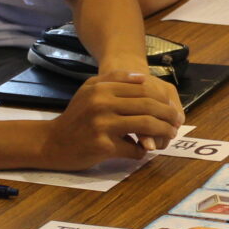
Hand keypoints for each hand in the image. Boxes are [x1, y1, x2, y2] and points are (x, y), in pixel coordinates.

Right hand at [42, 71, 183, 167]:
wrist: (52, 142)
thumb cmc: (75, 116)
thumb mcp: (89, 90)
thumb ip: (113, 79)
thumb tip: (142, 78)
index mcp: (101, 88)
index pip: (142, 89)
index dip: (162, 99)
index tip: (171, 107)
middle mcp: (102, 103)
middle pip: (147, 106)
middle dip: (167, 115)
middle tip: (176, 122)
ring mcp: (102, 125)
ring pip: (145, 125)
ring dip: (162, 131)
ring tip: (169, 135)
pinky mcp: (103, 146)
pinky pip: (133, 148)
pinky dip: (142, 150)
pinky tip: (143, 150)